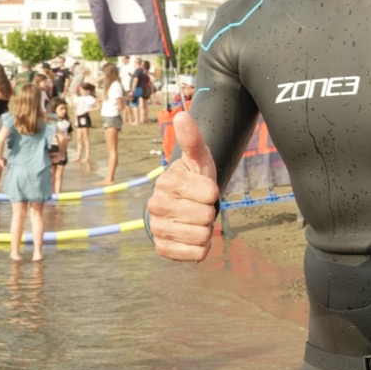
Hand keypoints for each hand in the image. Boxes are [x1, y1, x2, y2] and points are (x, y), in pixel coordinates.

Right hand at [146, 111, 219, 261]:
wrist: (183, 205)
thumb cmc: (195, 178)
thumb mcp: (199, 157)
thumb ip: (192, 138)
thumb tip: (182, 115)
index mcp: (167, 181)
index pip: (210, 193)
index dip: (213, 192)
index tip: (203, 189)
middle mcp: (156, 205)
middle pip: (206, 216)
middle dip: (210, 212)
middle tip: (199, 206)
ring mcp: (157, 228)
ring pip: (202, 236)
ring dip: (206, 230)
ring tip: (196, 220)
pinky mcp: (161, 248)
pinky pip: (196, 254)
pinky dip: (201, 248)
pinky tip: (192, 236)